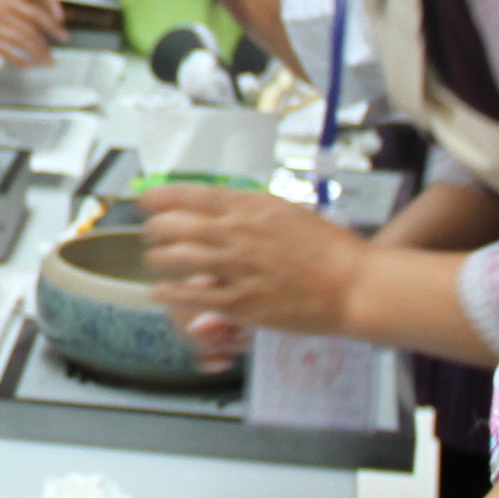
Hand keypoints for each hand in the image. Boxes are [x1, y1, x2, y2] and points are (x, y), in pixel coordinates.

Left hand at [138, 185, 363, 335]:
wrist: (354, 285)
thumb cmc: (328, 248)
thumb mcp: (286, 213)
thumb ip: (250, 212)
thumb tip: (220, 211)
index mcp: (250, 206)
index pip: (189, 194)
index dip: (158, 197)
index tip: (145, 201)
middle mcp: (237, 233)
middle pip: (172, 225)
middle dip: (155, 229)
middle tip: (154, 234)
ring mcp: (236, 268)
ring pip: (173, 259)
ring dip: (158, 259)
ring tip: (157, 260)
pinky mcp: (240, 303)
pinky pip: (190, 297)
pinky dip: (168, 293)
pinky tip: (160, 291)